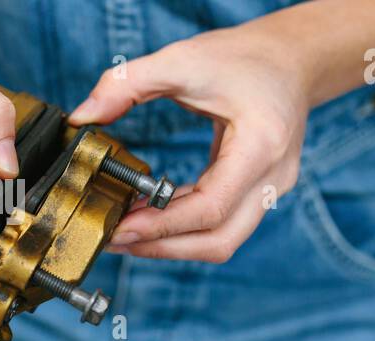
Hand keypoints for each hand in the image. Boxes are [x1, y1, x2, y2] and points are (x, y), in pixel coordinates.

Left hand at [69, 27, 309, 263]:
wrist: (291, 58)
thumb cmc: (243, 57)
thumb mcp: (182, 59)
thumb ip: (127, 83)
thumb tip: (83, 116)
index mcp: (260, 146)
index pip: (211, 208)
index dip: (162, 226)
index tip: (120, 228)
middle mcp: (273, 178)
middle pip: (220, 240)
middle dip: (164, 247)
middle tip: (115, 239)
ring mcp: (271, 190)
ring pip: (222, 240)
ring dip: (173, 243)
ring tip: (125, 230)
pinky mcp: (259, 193)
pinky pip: (222, 224)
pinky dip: (184, 227)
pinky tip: (150, 214)